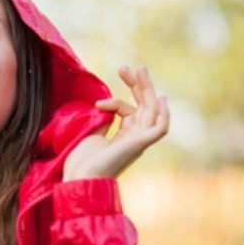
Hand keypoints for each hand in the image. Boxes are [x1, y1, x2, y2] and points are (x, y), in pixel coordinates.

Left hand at [63, 66, 169, 181]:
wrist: (80, 177)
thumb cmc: (82, 160)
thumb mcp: (92, 132)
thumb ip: (102, 119)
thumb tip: (103, 106)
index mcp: (123, 137)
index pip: (129, 111)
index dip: (116, 101)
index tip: (97, 102)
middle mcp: (134, 138)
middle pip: (144, 107)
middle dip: (137, 85)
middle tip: (126, 67)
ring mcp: (139, 142)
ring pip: (152, 111)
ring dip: (147, 89)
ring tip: (139, 70)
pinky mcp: (140, 145)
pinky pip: (160, 128)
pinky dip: (163, 115)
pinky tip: (160, 99)